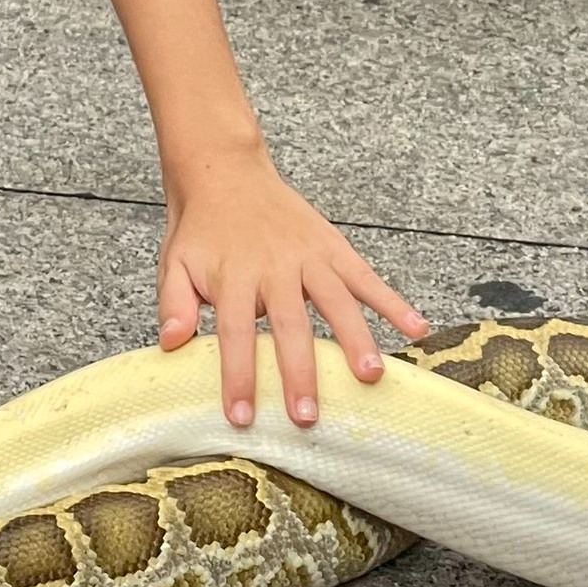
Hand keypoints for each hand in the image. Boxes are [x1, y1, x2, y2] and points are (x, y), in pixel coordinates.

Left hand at [157, 136, 428, 427]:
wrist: (224, 170)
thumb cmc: (200, 228)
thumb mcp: (174, 263)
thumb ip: (175, 304)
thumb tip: (171, 344)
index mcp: (233, 275)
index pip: (234, 332)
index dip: (238, 375)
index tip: (242, 416)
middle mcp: (274, 266)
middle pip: (289, 324)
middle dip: (300, 371)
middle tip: (309, 415)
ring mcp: (307, 254)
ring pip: (336, 299)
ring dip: (355, 338)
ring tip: (370, 376)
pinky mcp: (332, 245)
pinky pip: (365, 275)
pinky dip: (392, 301)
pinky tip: (416, 328)